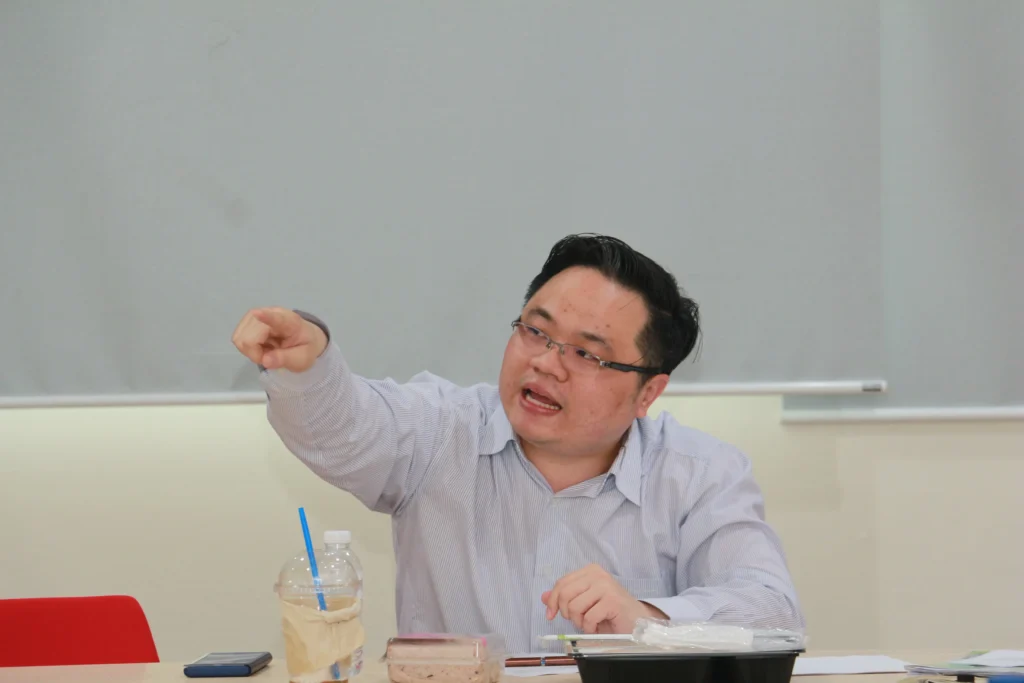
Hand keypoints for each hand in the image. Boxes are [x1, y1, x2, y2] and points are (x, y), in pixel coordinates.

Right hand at [231, 307, 327, 371]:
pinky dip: (248, 347)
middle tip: (271, 356)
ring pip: (240, 338)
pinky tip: (261, 346)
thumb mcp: (302, 359)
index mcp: (290, 323)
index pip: (277, 319)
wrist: (304, 337)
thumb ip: (285, 359)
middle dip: (256, 353)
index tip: (258, 314)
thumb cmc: (304, 347)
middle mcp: (271, 313)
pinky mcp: (248, 319)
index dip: (266, 317)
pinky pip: (238, 338)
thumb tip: (265, 361)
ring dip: (252, 350)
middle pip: (249, 337)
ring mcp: (257, 314)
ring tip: (267, 350)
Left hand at [542, 564, 667, 634]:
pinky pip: (588, 618)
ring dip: (580, 622)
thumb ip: (565, 598)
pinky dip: (590, 628)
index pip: (561, 583)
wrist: (636, 622)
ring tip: (590, 623)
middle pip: (565, 594)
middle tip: (578, 621)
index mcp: (590, 571)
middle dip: (567, 613)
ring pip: (574, 607)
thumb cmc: (610, 613)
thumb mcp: (584, 603)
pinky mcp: (612, 601)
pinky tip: (598, 627)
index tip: (550, 615)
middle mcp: (597, 574)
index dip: (552, 601)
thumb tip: (543, 596)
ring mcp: (605, 586)